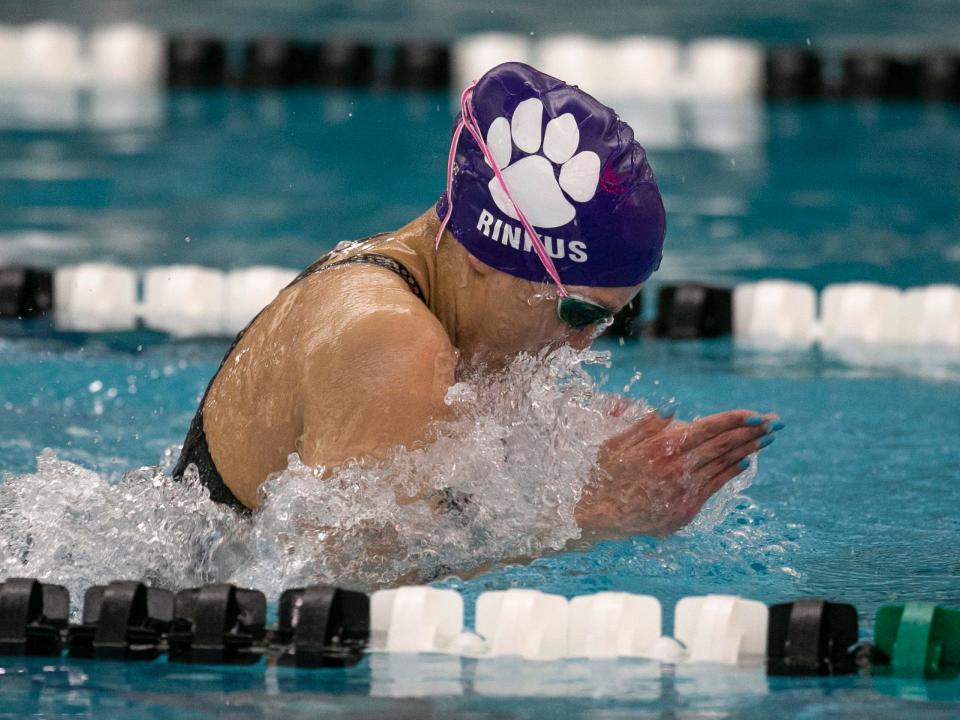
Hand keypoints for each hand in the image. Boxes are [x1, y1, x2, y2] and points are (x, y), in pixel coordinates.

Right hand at [576, 408, 779, 537]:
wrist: (599, 517)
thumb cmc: (604, 475)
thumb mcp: (616, 444)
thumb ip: (646, 425)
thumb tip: (674, 407)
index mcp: (662, 447)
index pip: (708, 428)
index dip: (735, 420)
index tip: (756, 414)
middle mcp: (677, 467)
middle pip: (723, 445)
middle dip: (752, 432)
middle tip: (775, 422)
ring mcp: (684, 489)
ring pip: (724, 464)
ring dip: (750, 450)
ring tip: (769, 439)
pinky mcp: (687, 508)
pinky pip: (716, 485)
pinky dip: (733, 472)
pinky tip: (746, 462)